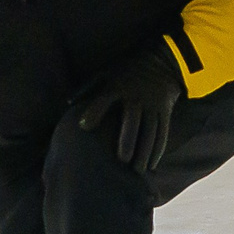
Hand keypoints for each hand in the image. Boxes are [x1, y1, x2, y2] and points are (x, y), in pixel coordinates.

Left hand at [72, 43, 184, 172]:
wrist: (161, 62)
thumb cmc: (126, 71)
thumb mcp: (106, 72)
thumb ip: (87, 87)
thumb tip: (68, 103)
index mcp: (118, 87)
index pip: (104, 100)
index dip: (93, 112)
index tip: (83, 127)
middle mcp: (136, 97)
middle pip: (133, 120)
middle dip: (128, 140)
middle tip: (122, 160)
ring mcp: (152, 105)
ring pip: (150, 131)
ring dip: (145, 152)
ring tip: (137, 171)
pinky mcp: (165, 112)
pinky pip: (162, 133)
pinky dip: (157, 151)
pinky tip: (151, 166)